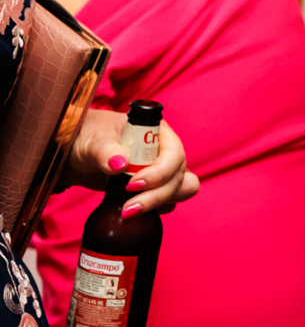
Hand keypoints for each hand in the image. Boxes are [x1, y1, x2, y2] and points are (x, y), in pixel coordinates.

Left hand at [66, 109, 199, 217]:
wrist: (81, 153)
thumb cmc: (91, 137)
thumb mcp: (94, 142)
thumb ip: (105, 151)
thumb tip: (120, 163)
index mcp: (159, 134)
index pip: (174, 155)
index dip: (159, 173)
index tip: (131, 185)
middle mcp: (166, 153)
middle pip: (179, 177)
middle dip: (156, 196)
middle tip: (128, 209)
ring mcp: (163, 172)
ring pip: (180, 190)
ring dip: (159, 203)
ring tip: (130, 212)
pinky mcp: (154, 188)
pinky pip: (168, 202)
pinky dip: (155, 210)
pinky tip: (131, 211)